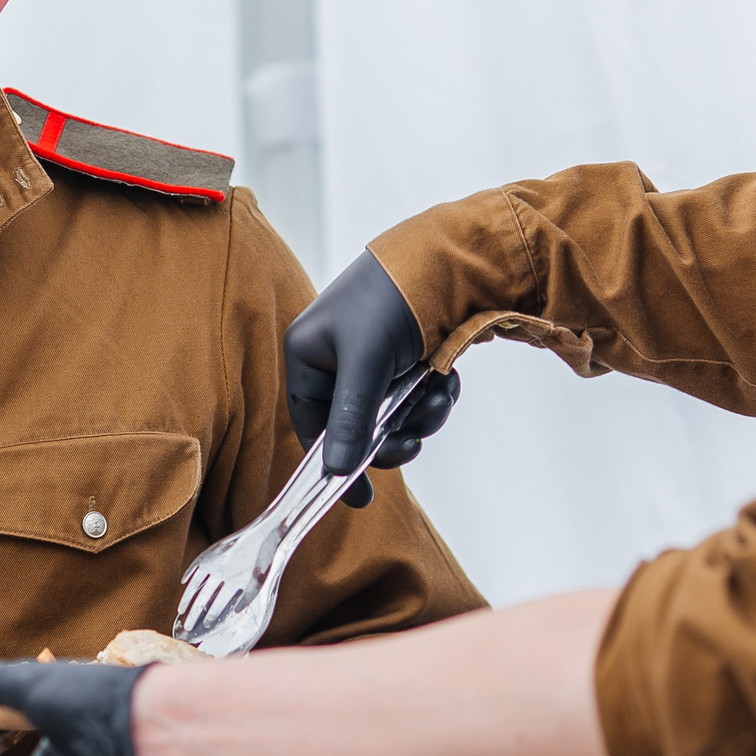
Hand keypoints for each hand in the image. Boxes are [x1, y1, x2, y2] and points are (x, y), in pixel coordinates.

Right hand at [282, 251, 458, 507]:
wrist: (447, 257)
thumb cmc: (391, 298)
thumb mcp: (365, 362)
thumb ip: (349, 419)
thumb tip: (333, 474)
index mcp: (308, 358)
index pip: (312, 426)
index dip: (333, 463)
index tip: (359, 499)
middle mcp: (335, 363)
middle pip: (356, 429)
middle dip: (392, 435)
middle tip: (415, 439)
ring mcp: (371, 363)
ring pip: (392, 418)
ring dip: (420, 416)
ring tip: (439, 394)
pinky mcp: (404, 361)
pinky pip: (415, 400)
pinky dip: (434, 397)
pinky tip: (447, 379)